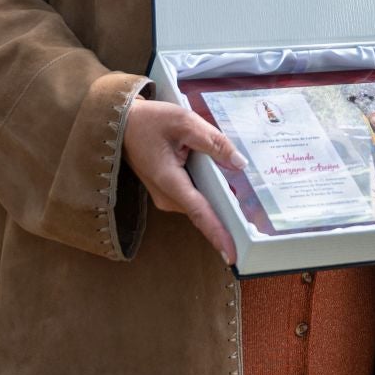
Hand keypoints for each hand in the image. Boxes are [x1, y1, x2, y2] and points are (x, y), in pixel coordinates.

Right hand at [122, 98, 243, 264]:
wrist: (121, 123)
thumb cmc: (150, 120)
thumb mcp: (185, 122)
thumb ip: (214, 142)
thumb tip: (239, 163)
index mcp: (169, 181)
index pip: (199, 212)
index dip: (217, 233)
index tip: (232, 254)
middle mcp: (166, 196)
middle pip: (203, 212)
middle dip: (226, 219)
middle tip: (254, 230)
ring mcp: (165, 196)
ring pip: (200, 205)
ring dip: (219, 204)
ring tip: (243, 209)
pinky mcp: (168, 191)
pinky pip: (194, 198)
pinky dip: (209, 195)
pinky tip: (224, 187)